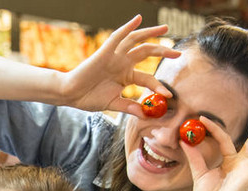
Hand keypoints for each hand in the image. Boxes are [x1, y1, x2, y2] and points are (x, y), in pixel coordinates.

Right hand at [60, 15, 179, 117]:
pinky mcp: (105, 52)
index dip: (159, 85)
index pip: (148, 78)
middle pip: (147, 53)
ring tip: (165, 28)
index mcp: (126, 76)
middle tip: (178, 53)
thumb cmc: (89, 98)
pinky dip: (128, 27)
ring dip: (150, 33)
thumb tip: (145, 115)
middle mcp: (122, 63)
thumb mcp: (113, 104)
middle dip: (163, 51)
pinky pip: (118, 37)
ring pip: (136, 41)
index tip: (169, 94)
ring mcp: (114, 56)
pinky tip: (138, 19)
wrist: (70, 94)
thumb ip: (129, 107)